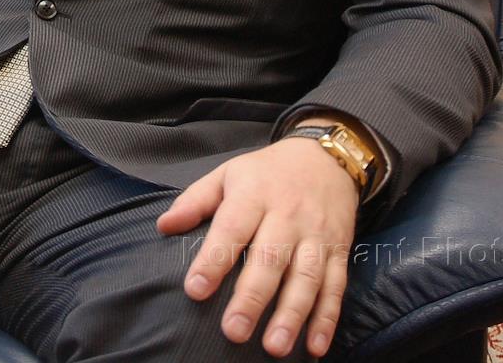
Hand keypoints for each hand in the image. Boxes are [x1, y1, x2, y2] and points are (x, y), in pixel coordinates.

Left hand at [157, 137, 358, 357]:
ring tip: (274, 346)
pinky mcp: (339, 250)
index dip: (213, 260)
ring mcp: (317, 235)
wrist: (326, 158)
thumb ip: (195, 201)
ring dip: (292, 314)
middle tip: (233, 331)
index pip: (231, 229)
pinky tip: (316, 347)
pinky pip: (335, 286)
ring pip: (306, 277)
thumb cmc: (266, 173)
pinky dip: (328, 318)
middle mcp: (287, 216)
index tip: (195, 290)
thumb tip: (163, 226)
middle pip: (270, 258)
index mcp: (254, 195)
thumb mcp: (227, 174)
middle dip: (252, 297)